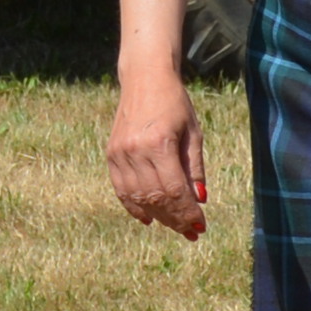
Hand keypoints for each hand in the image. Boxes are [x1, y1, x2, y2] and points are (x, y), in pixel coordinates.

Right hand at [106, 67, 208, 235]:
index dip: (188, 212)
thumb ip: (195, 168)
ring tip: (175, 226)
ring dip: (158, 216)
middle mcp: (135, 150)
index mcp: (159, 142)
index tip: (200, 226)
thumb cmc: (175, 103)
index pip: (174, 190)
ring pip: (138, 197)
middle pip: (156, 197)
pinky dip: (135, 207)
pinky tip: (149, 218)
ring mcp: (119, 153)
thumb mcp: (193, 133)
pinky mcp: (111, 154)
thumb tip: (199, 200)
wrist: (144, 78)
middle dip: (175, 219)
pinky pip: (121, 189)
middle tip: (191, 232)